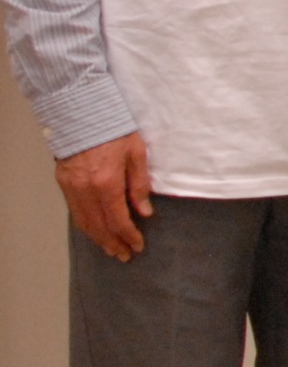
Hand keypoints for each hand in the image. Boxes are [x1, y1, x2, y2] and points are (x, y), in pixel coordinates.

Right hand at [58, 132, 154, 260]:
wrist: (84, 112)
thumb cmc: (115, 129)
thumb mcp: (137, 154)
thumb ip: (140, 185)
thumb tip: (144, 212)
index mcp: (107, 183)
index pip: (117, 220)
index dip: (128, 236)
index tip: (138, 246)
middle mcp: (86, 190)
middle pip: (99, 226)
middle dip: (113, 243)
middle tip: (125, 255)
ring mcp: (71, 187)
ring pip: (84, 222)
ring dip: (98, 238)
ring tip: (111, 249)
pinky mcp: (63, 183)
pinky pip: (75, 211)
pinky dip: (86, 225)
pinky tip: (95, 230)